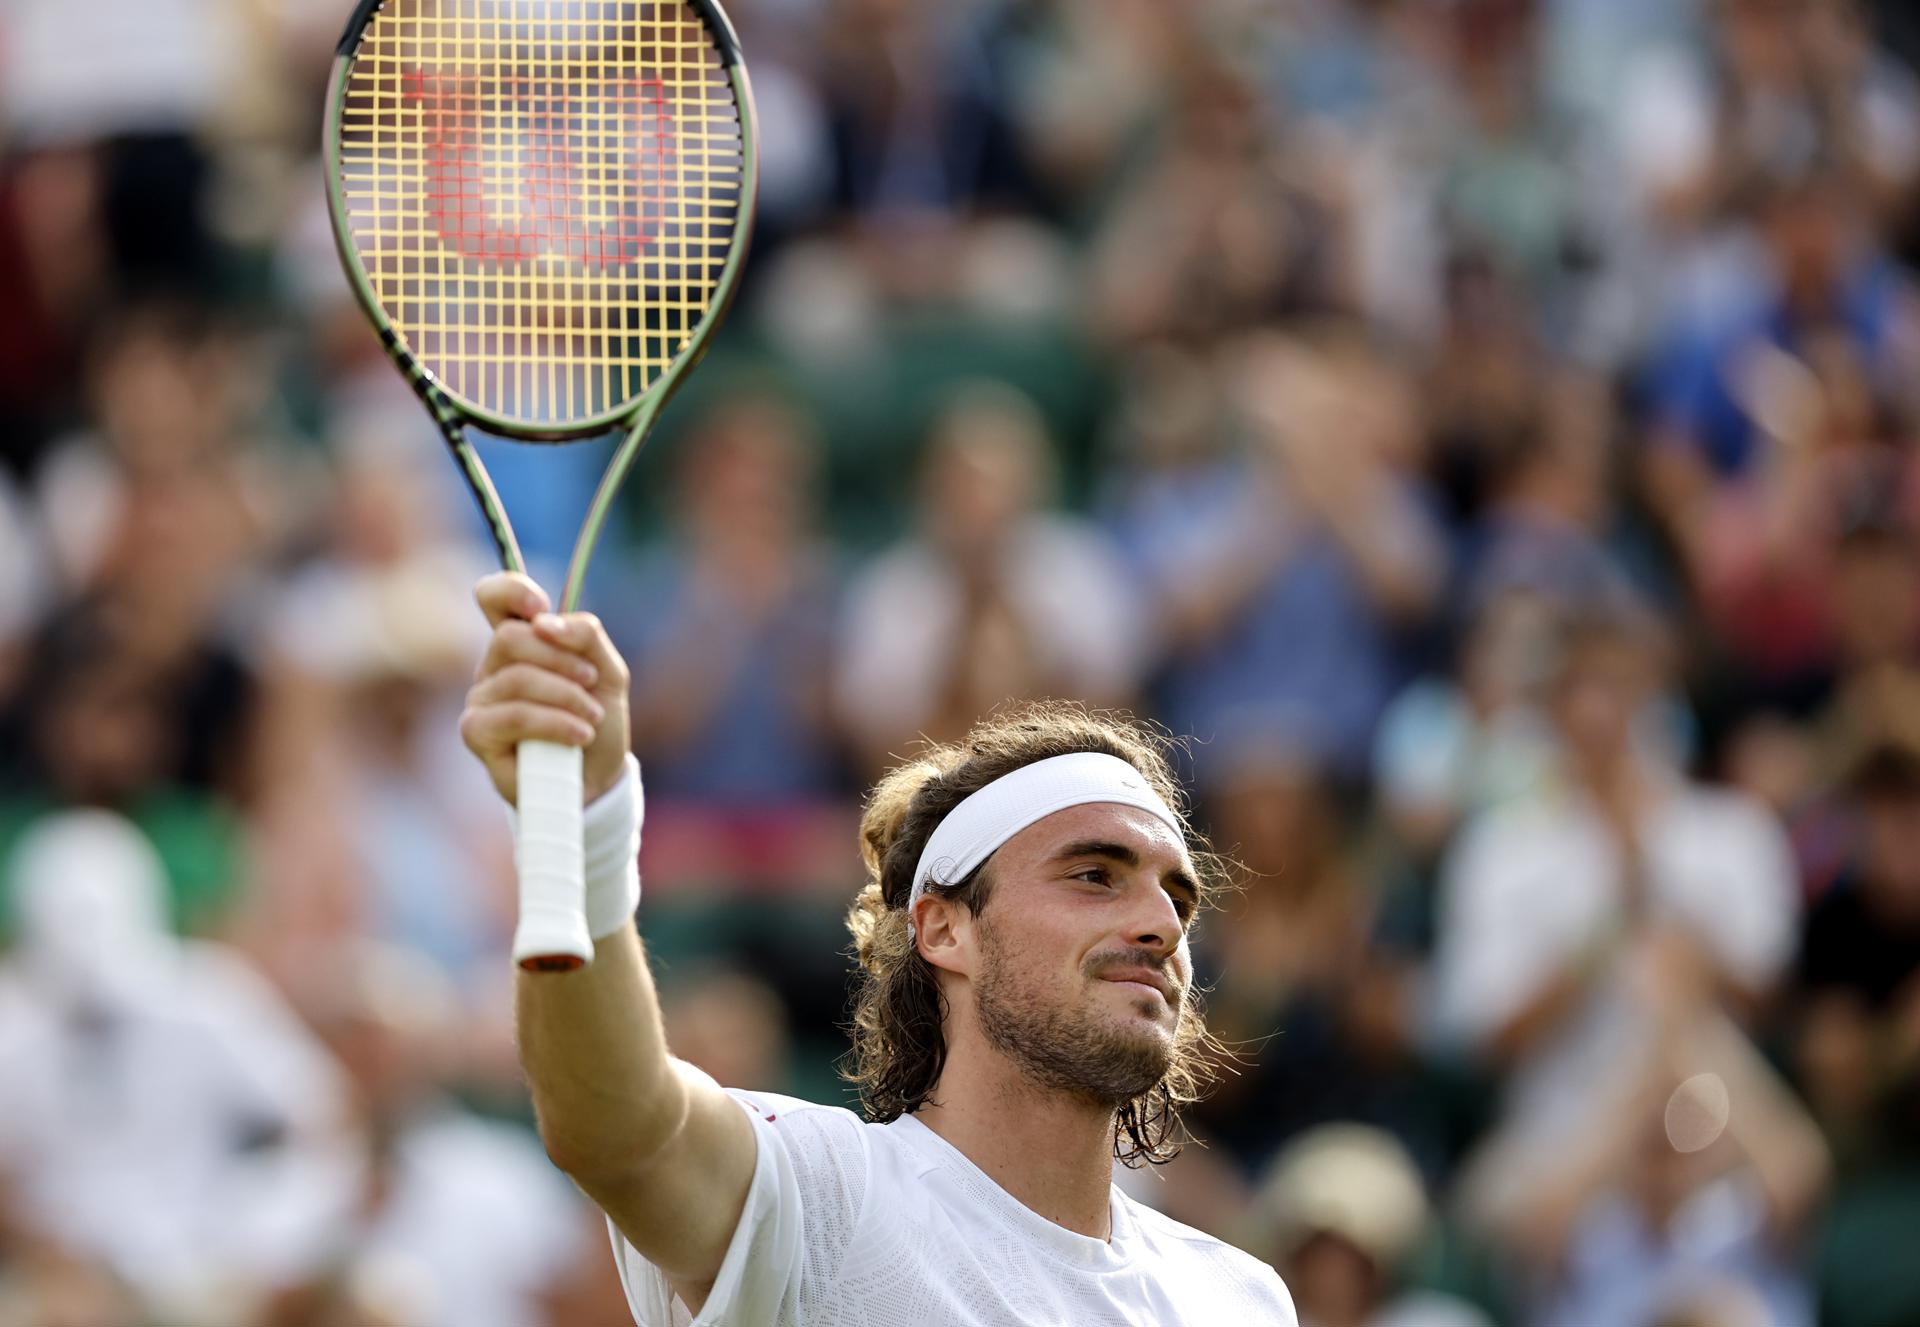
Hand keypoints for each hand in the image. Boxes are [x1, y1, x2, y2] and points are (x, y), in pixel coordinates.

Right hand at [461, 573, 632, 805]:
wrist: (596, 778)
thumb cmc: (595, 721)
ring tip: (592, 719)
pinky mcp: (476, 732)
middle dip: (561, 659)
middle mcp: (493, 666)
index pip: (493, 597)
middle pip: (510, 637)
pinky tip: (580, 736)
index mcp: (521, 642)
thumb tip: (545, 622)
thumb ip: (586, 637)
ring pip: (518, 679)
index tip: (542, 608)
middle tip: (590, 683)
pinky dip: (556, 724)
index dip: (511, 590)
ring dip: (568, 697)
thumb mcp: (608, 673)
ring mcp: (481, 698)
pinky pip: (514, 716)